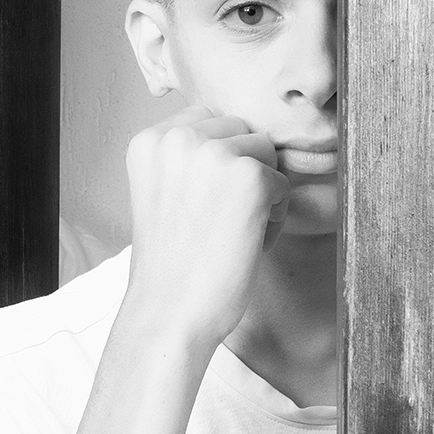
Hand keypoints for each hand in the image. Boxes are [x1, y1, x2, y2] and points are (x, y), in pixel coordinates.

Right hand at [124, 105, 289, 346]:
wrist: (169, 314)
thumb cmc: (171, 265)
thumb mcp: (162, 192)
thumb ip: (187, 158)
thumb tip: (242, 133)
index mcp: (149, 141)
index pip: (207, 119)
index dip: (218, 159)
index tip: (204, 202)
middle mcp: (177, 139)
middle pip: (240, 130)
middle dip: (242, 169)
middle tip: (220, 221)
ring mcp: (213, 155)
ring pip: (266, 153)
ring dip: (261, 191)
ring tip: (233, 231)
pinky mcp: (250, 178)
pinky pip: (284, 184)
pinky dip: (275, 218)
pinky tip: (245, 244)